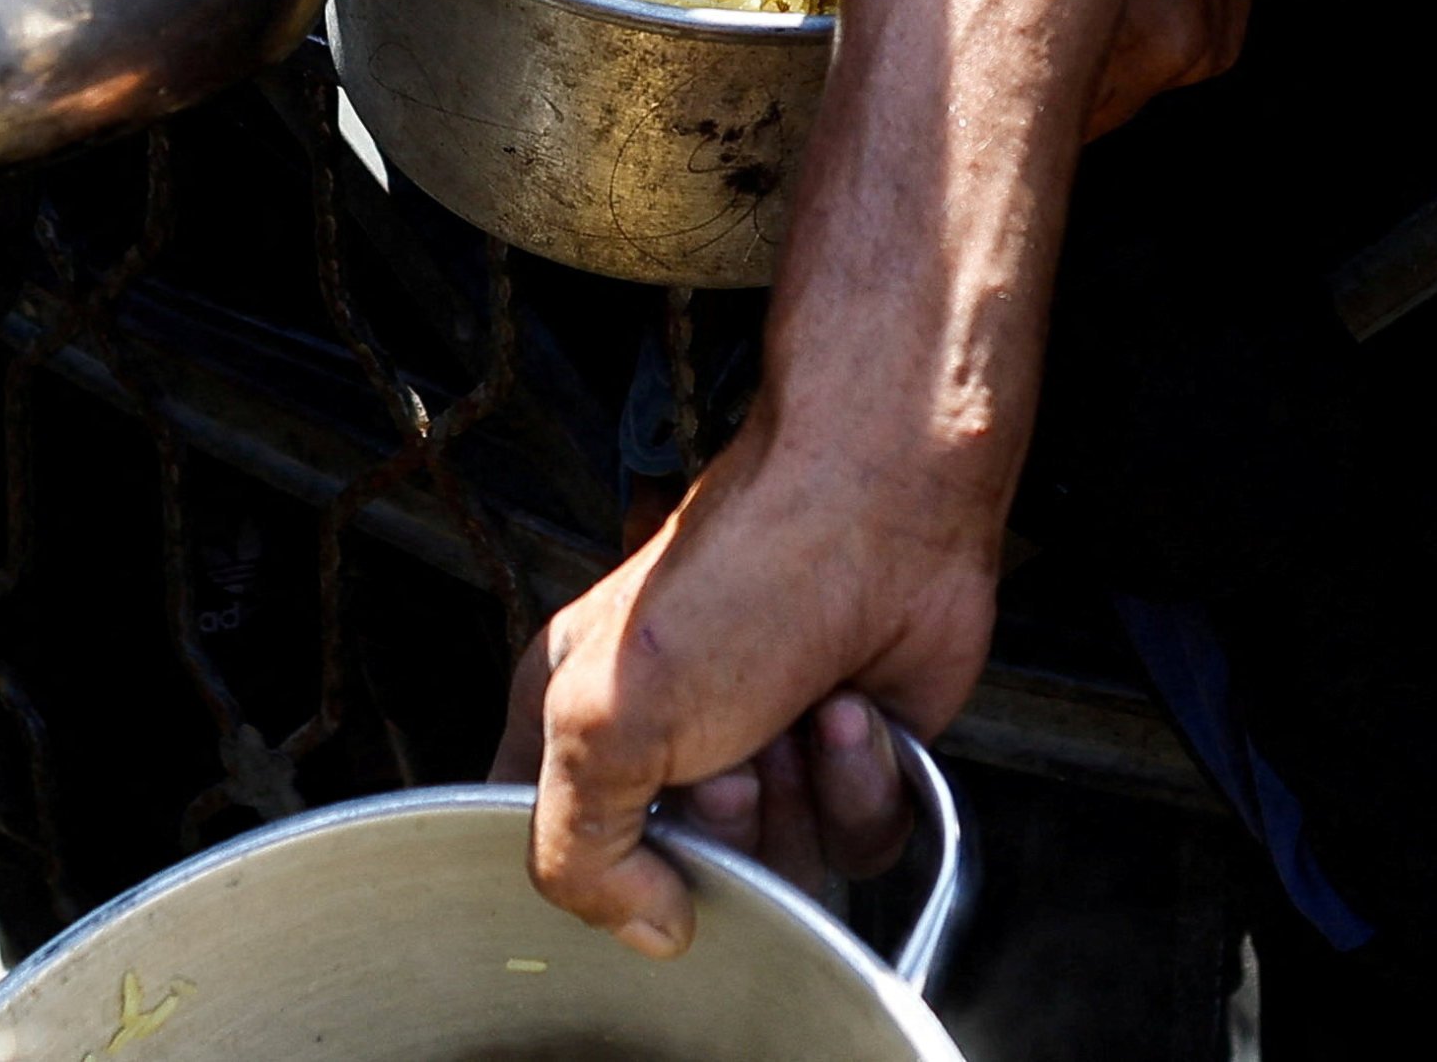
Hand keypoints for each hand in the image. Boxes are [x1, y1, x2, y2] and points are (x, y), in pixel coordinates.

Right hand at [492, 401, 1000, 953]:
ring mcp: (760, 752)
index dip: (591, 871)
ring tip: (798, 714)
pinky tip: (851, 710)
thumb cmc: (740, 573)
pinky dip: (860, 784)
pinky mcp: (847, 760)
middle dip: (722, 833)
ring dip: (796, 801)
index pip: (550, 848)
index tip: (630, 845)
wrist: (885, 509)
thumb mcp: (603, 720)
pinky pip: (853, 845)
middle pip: (676, 880)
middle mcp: (664, 742)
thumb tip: (646, 927)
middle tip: (734, 757)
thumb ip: (576, 850)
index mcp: (572, 718)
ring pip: (775, 873)